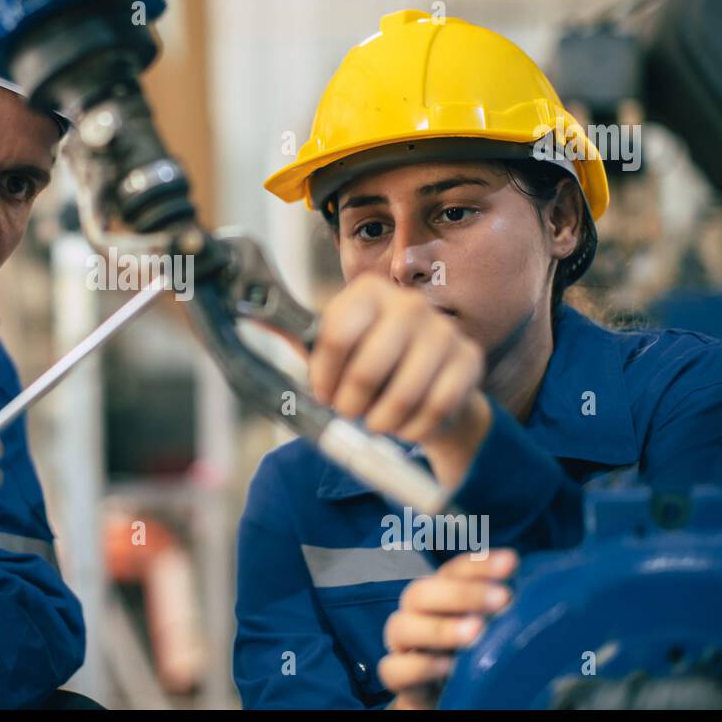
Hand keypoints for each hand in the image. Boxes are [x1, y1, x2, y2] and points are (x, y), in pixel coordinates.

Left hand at [309, 273, 490, 489]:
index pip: (337, 334)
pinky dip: (414, 428)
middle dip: (351, 404)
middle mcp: (409, 303)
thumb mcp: (333, 349)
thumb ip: (299, 338)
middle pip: (368, 369)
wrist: (430, 384)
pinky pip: (436, 408)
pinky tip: (406, 424)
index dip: (325, 376)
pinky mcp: (469, 360)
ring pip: (404, 394)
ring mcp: (443, 331)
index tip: (324, 394)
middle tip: (349, 412)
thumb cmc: (371, 365)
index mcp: (368, 293)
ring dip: (382, 421)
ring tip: (375, 421)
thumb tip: (251, 316)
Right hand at [378, 549, 516, 708]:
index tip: (511, 563)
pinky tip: (447, 667)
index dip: (479, 565)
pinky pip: (395, 668)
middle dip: (461, 592)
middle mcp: (415, 614)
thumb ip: (502, 613)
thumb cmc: (472, 658)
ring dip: (439, 627)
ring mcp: (402, 645)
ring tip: (475, 633)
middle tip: (501, 599)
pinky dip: (420, 666)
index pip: (452, 571)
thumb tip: (540, 596)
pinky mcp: (398, 677)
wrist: (447, 698)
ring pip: (401, 626)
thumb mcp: (491, 631)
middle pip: (421, 591)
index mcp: (438, 596)